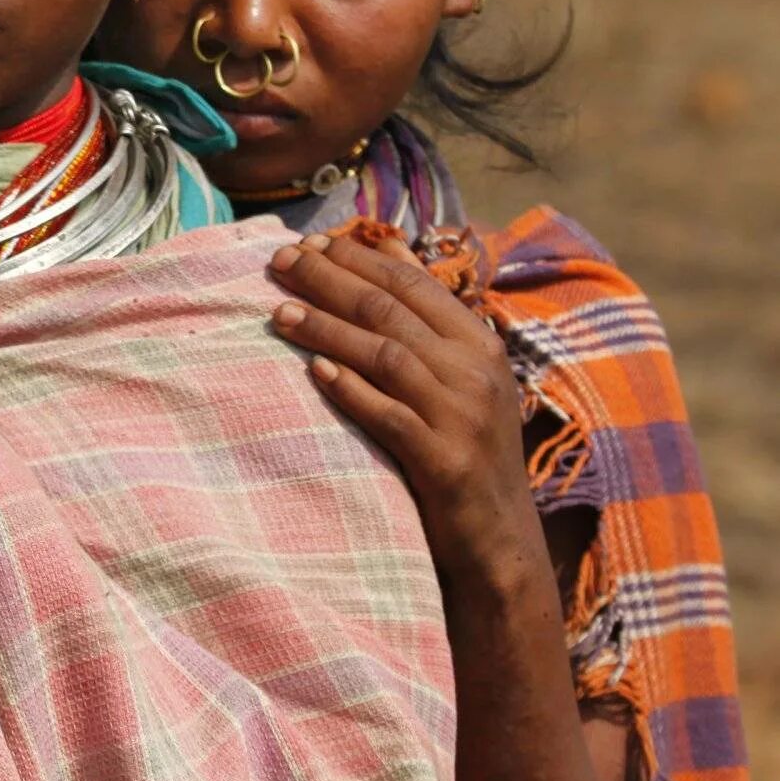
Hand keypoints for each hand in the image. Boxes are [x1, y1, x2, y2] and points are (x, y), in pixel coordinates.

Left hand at [266, 231, 544, 581]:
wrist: (500, 537)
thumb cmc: (464, 447)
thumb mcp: (459, 377)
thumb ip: (427, 317)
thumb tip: (392, 248)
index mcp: (479, 344)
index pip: (414, 284)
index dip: (360, 259)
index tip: (311, 243)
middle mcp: (477, 372)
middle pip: (391, 311)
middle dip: (332, 280)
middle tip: (280, 262)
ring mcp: (464, 415)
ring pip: (387, 356)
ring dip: (329, 330)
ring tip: (280, 312)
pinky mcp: (446, 461)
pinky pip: (391, 416)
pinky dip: (353, 391)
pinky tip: (315, 373)